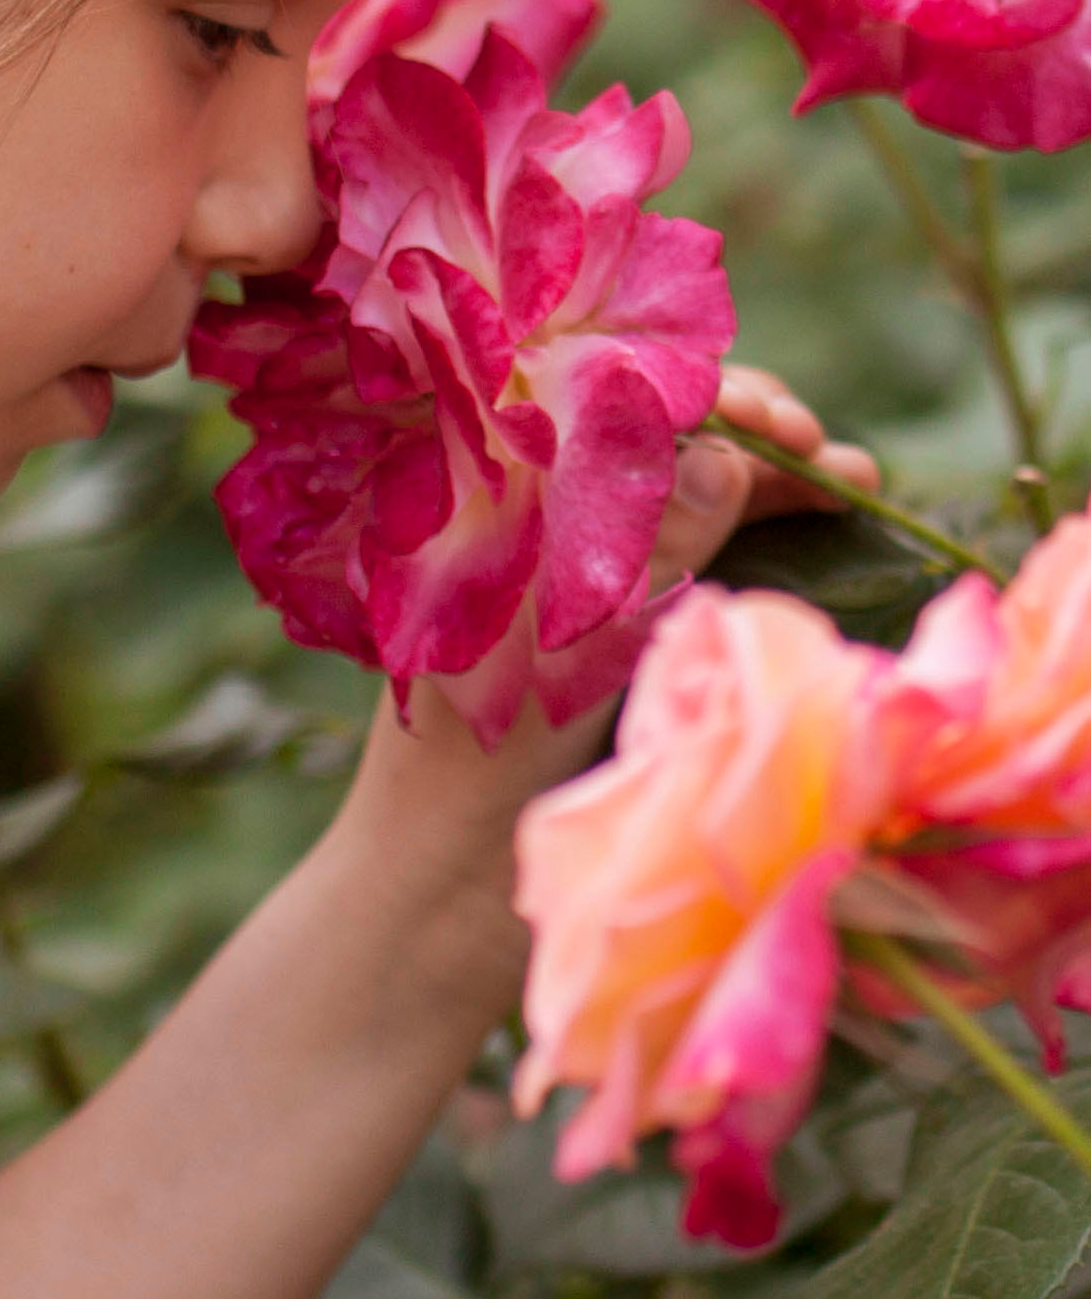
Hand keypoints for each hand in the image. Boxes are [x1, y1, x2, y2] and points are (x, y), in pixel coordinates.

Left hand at [340, 364, 880, 1013]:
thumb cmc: (478, 766)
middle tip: (832, 456)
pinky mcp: (612, 636)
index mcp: (496, 503)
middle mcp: (538, 524)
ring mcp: (580, 579)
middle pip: (656, 443)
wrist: (439, 899)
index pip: (606, 404)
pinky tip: (824, 529)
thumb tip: (727, 454)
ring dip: (770, 482)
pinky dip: (757, 538)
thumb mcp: (571, 644)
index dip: (702, 399)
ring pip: (685, 499)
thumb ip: (646, 550)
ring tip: (857, 481)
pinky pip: (692, 560)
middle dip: (751, 435)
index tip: (781, 426)